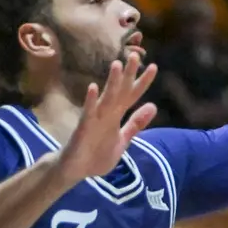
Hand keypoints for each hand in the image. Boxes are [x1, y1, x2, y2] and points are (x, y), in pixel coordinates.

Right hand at [58, 53, 157, 182]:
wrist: (73, 172)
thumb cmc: (96, 155)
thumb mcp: (122, 140)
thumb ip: (136, 124)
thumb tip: (153, 105)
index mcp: (116, 116)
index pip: (132, 95)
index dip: (143, 82)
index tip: (154, 66)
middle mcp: (106, 114)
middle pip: (120, 91)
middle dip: (128, 74)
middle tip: (137, 55)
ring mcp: (94, 120)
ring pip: (106, 98)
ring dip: (112, 82)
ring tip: (117, 65)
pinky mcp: (83, 129)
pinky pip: (88, 113)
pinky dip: (91, 101)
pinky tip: (93, 88)